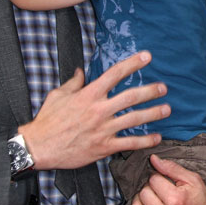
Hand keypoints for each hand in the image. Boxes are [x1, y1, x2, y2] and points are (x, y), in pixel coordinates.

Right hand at [24, 51, 168, 169]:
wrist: (39, 147)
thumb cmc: (47, 121)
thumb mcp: (57, 95)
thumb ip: (73, 83)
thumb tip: (81, 72)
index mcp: (88, 94)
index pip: (115, 74)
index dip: (132, 63)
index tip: (147, 57)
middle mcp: (98, 110)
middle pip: (131, 96)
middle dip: (150, 91)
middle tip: (163, 87)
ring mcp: (103, 129)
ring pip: (134, 119)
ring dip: (153, 113)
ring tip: (167, 109)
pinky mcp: (104, 147)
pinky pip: (129, 143)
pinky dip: (145, 141)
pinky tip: (157, 137)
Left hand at [124, 154, 205, 204]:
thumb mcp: (194, 182)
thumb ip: (173, 169)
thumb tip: (153, 159)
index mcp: (177, 200)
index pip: (153, 180)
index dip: (159, 178)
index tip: (165, 182)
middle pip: (143, 193)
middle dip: (150, 189)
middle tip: (159, 191)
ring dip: (141, 202)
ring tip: (151, 201)